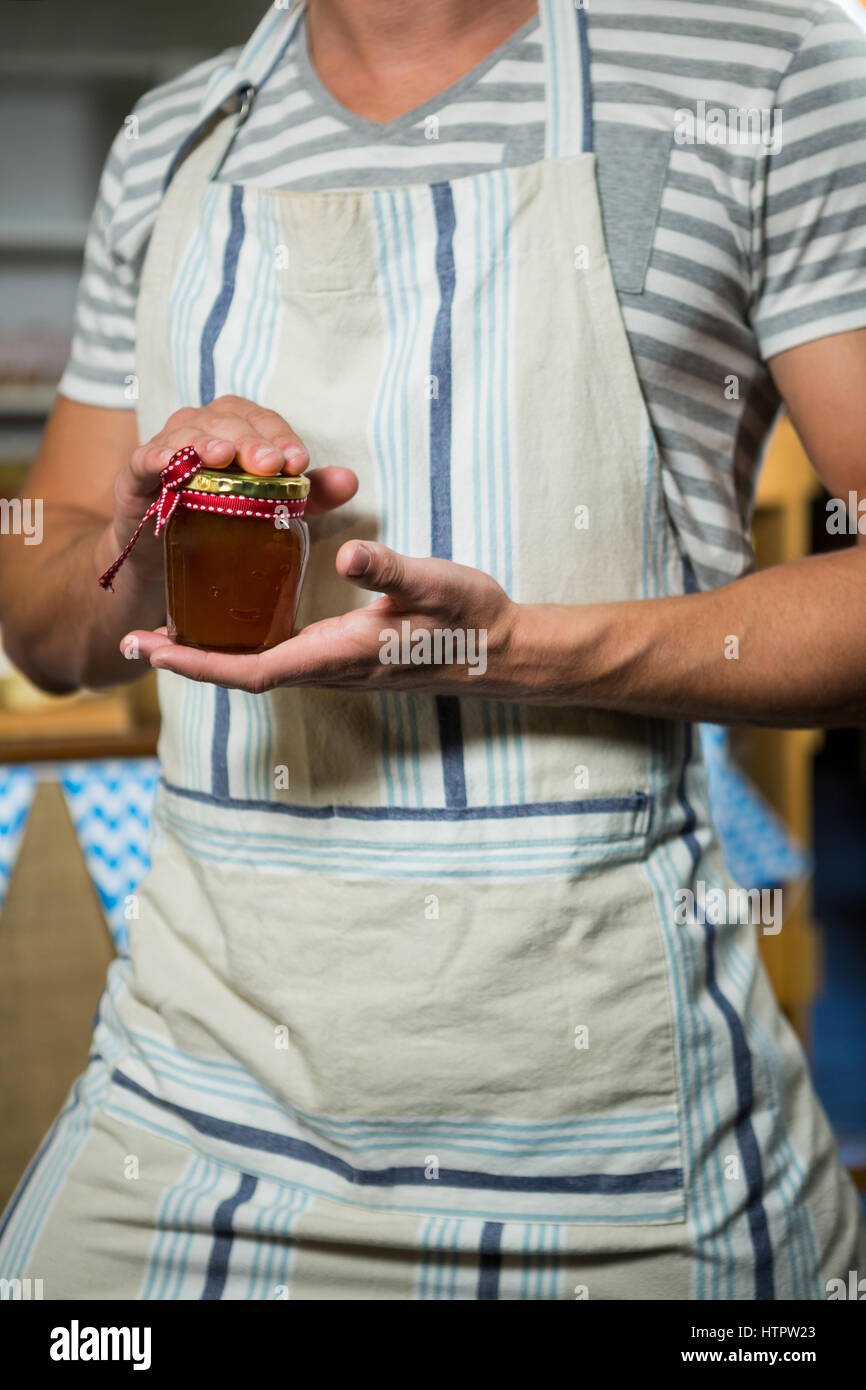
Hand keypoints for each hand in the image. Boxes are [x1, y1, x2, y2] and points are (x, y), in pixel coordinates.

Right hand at [111, 395, 355, 587]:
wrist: (164, 565)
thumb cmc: (221, 525)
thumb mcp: (272, 510)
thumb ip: (310, 495)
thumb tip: (350, 481)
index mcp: (234, 432)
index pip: (259, 419)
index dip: (279, 434)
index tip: (299, 461)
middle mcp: (198, 431)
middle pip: (225, 420)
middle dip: (250, 439)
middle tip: (270, 464)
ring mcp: (164, 451)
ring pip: (185, 431)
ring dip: (206, 442)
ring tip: (224, 458)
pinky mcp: (134, 478)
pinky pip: (144, 458)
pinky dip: (159, 457)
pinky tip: (174, 465)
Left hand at [125, 541, 527, 696]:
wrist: (501, 652)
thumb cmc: (471, 618)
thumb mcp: (435, 584)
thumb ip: (390, 569)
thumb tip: (345, 551)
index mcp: (343, 652)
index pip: (256, 667)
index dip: (201, 663)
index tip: (152, 650)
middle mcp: (332, 669)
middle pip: (244, 674)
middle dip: (189, 662)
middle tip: (136, 643)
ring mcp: (338, 668)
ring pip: (259, 669)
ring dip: (211, 657)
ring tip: (165, 636)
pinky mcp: (346, 657)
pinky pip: (280, 660)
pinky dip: (242, 647)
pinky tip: (230, 624)